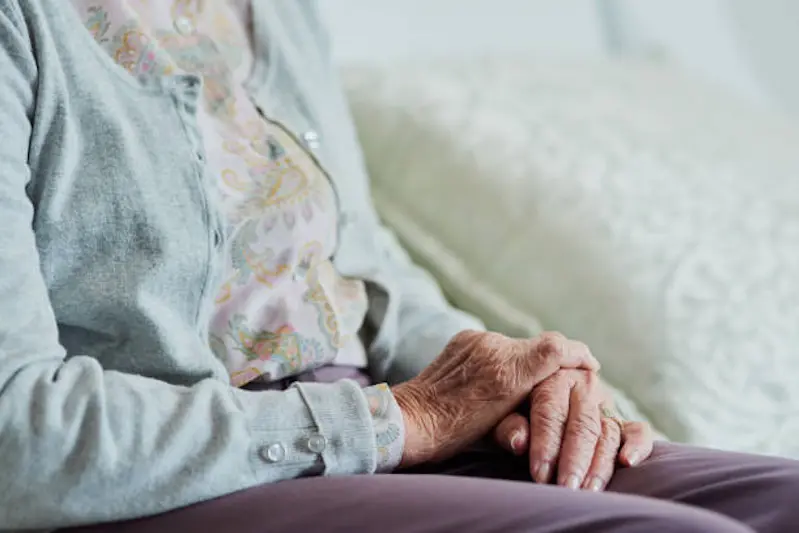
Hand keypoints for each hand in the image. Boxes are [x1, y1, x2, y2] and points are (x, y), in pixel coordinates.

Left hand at [393, 331, 599, 468]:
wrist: (409, 420)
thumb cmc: (454, 433)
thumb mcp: (501, 426)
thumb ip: (534, 405)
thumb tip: (564, 396)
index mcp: (505, 371)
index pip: (555, 348)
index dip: (578, 354)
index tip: (591, 365)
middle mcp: (492, 348)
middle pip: (540, 346)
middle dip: (554, 362)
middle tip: (566, 376)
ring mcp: (476, 340)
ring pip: (518, 345)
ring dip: (526, 361)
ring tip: (526, 383)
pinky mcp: (464, 338)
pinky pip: (496, 344)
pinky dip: (505, 358)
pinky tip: (498, 376)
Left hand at [494, 368, 653, 490]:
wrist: (525, 394)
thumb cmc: (507, 408)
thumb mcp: (499, 412)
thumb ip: (507, 424)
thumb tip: (519, 442)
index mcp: (551, 374)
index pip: (550, 411)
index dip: (545, 444)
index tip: (539, 473)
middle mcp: (582, 383)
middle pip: (581, 424)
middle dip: (573, 459)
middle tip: (565, 488)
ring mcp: (603, 402)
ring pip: (606, 433)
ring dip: (599, 465)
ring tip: (587, 491)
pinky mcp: (618, 420)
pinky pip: (637, 430)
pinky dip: (638, 445)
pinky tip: (628, 462)